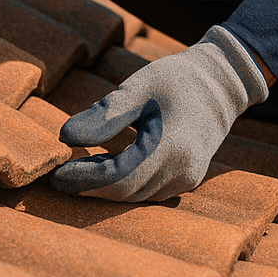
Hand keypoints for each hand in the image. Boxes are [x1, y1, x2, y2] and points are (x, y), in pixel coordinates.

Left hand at [50, 25, 267, 201]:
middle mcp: (183, 172)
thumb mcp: (138, 87)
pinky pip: (148, 192)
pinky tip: (104, 166)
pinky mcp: (187, 180)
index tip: (56, 175)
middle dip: (89, 187)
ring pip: (136, 197)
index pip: (118, 178)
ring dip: (105, 187)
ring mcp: (188, 180)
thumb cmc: (177, 79)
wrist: (221, 83)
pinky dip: (123, 184)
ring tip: (77, 170)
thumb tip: (64, 137)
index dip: (84, 180)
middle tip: (58, 176)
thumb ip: (103, 115)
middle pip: (126, 193)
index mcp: (172, 147)